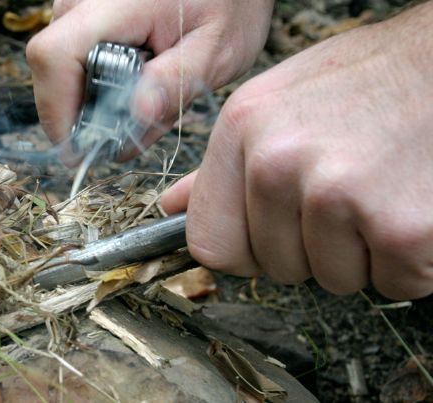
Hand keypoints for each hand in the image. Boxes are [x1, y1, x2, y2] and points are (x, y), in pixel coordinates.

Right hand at [26, 0, 273, 159]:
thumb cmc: (228, 6)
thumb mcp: (216, 49)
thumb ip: (176, 81)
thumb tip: (139, 113)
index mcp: (114, 4)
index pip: (54, 56)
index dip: (55, 109)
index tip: (80, 149)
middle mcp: (84, 0)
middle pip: (52, 71)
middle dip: (82, 114)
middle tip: (129, 132)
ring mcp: (77, 6)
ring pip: (61, 70)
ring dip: (94, 100)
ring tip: (144, 100)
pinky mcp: (81, 17)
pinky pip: (73, 61)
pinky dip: (98, 84)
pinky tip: (137, 82)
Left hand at [161, 2, 432, 299]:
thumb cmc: (370, 81)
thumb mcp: (279, 104)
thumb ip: (224, 165)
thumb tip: (174, 206)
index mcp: (243, 131)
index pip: (210, 243)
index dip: (245, 250)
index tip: (269, 236)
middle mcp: (279, 164)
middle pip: (276, 266)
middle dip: (312, 246)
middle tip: (347, 192)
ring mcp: (337, 196)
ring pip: (334, 279)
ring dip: (362, 252)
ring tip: (381, 190)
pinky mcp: (400, 229)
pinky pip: (393, 283)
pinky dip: (410, 259)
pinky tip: (411, 204)